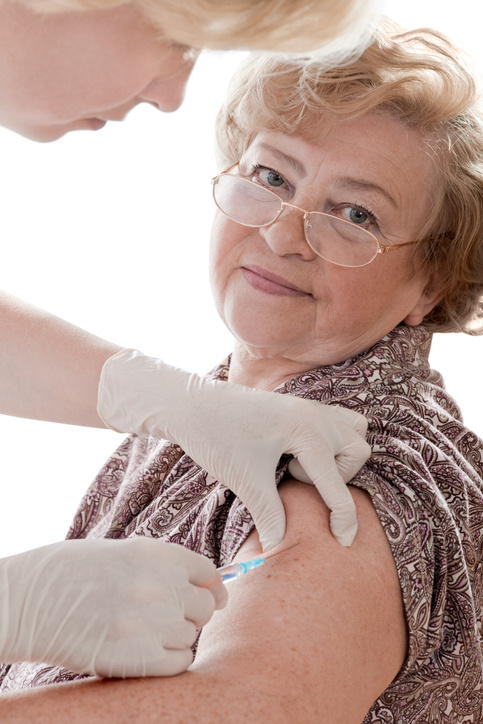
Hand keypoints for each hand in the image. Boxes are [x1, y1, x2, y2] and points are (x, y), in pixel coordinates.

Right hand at [0, 538, 226, 677]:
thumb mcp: (122, 552)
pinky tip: (148, 651)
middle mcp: (161, 586)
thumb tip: (202, 583)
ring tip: (147, 631)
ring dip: (178, 636)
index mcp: (158, 554)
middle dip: (195, 612)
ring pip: (191, 636)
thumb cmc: (72, 571)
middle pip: (207, 606)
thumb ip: (162, 566)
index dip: (213, 586)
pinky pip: (179, 662)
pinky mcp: (137, 658)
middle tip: (174, 616)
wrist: (31, 599)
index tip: (214, 596)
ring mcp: (150, 623)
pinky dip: (170, 659)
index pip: (209, 572)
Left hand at [98, 350, 370, 549]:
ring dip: (340, 455)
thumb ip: (270, 515)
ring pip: (354, 431)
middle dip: (337, 476)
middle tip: (294, 478)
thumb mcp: (246, 481)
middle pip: (357, 452)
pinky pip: (338, 420)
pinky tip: (299, 454)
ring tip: (302, 465)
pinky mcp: (299, 405)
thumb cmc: (217, 438)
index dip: (343, 519)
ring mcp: (309, 406)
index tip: (343, 542)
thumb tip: (280, 545)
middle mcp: (316, 415)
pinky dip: (332, 440)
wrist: (191, 405)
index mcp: (307, 432)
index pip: (337, 484)